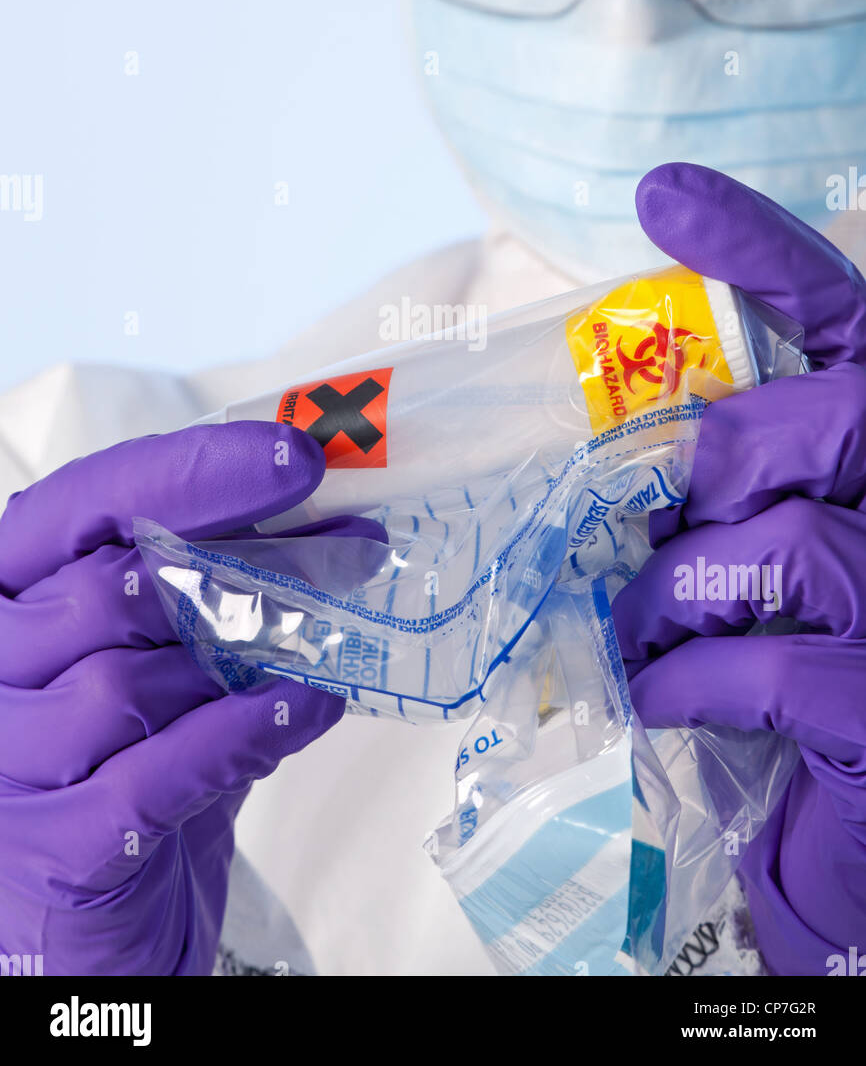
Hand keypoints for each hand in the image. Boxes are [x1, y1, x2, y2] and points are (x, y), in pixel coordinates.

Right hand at [0, 422, 380, 975]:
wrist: (97, 925)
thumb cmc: (126, 770)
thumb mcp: (165, 664)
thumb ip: (217, 599)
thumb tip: (334, 532)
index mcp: (6, 593)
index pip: (86, 503)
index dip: (192, 473)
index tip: (295, 460)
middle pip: (113, 590)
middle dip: (250, 567)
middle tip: (349, 556)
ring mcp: (6, 761)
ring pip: (128, 683)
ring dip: (241, 661)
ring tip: (320, 649)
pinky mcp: (52, 847)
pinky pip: (156, 774)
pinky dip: (241, 733)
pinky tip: (304, 707)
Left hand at [613, 162, 865, 976]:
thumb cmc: (835, 678)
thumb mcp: (789, 574)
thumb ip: (747, 499)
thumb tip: (632, 475)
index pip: (847, 317)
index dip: (764, 252)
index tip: (664, 197)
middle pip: (822, 419)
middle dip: (710, 458)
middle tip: (648, 511)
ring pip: (780, 544)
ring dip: (674, 588)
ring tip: (632, 629)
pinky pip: (764, 666)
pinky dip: (689, 678)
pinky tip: (664, 696)